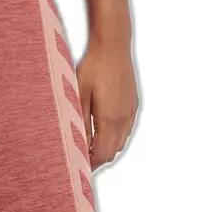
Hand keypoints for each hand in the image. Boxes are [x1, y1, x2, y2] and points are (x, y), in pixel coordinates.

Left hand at [76, 40, 138, 169]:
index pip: (101, 154)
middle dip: (98, 160)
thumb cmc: (93, 67)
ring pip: (121, 143)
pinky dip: (116, 138)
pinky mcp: (133, 105)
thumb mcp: (79, 94)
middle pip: (112, 152)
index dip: (90, 164)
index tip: (78, 166)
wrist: (113, 46)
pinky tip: (104, 133)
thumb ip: (80, 121)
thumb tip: (80, 145)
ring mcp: (130, 112)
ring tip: (90, 148)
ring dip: (107, 149)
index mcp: (109, 119)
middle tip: (81, 160)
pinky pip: (127, 130)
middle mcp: (123, 119)